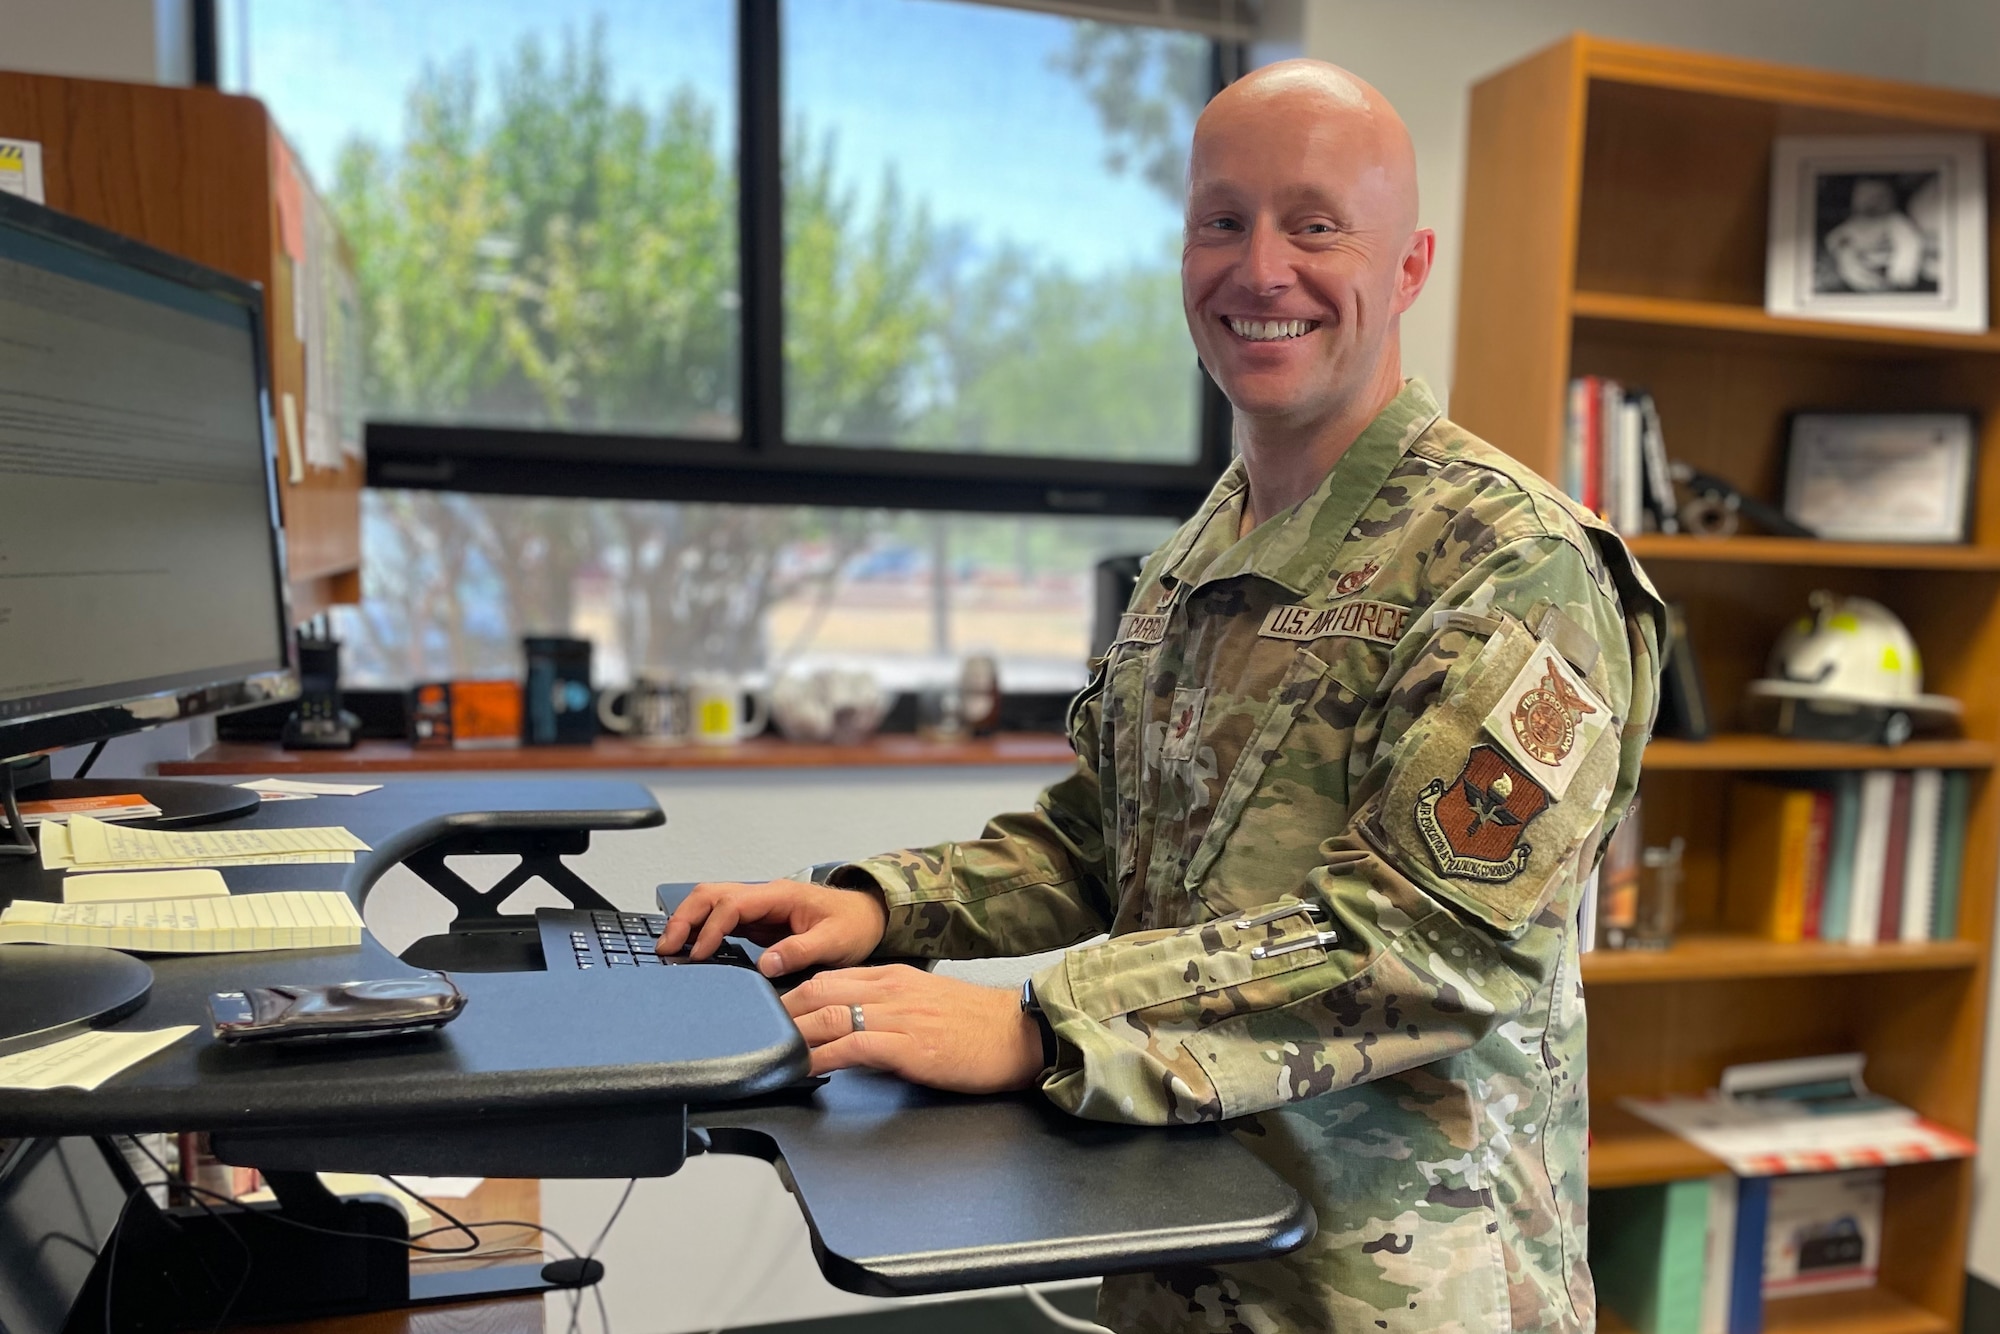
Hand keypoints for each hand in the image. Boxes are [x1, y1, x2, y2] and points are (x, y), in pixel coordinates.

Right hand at [658, 878, 886, 977]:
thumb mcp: (835, 941)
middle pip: (711, 895)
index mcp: (780, 895)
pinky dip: (701, 931)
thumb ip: (801, 950)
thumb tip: (766, 963)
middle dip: (685, 917)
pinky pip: (721, 920)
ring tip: (669, 948)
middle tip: (666, 947)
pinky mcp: (758, 922)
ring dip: (687, 921)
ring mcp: (758, 908)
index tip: (699, 954)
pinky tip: (690, 950)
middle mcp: (764, 896)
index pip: (733, 904)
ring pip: (711, 903)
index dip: (711, 928)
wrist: (869, 916)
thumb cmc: (854, 924)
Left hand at [782, 965, 1045, 1092]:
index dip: (794, 995)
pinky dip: (823, 1057)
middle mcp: (891, 989)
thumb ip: (890, 1007)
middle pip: (819, 990)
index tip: (770, 1014)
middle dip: (781, 1013)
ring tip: (769, 1053)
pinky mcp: (909, 1046)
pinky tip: (805, 1069)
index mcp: (895, 977)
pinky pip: (854, 1047)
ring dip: (793, 1036)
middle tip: (754, 1034)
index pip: (830, 977)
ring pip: (829, 1015)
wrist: (1021, 1034)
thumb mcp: (928, 1003)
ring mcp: (899, 1016)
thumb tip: (854, 1027)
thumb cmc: (979, 1025)